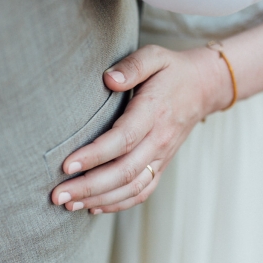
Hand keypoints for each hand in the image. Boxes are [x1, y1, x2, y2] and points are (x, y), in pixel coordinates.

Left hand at [51, 44, 231, 212]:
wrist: (204, 88)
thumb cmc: (171, 70)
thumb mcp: (154, 56)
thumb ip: (133, 65)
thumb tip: (109, 79)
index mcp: (153, 112)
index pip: (123, 139)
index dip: (95, 155)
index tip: (67, 165)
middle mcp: (159, 139)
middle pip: (124, 171)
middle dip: (89, 186)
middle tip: (57, 195)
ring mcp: (161, 156)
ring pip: (132, 187)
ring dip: (100, 199)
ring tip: (69, 205)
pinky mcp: (162, 165)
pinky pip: (142, 192)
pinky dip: (119, 204)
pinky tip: (94, 207)